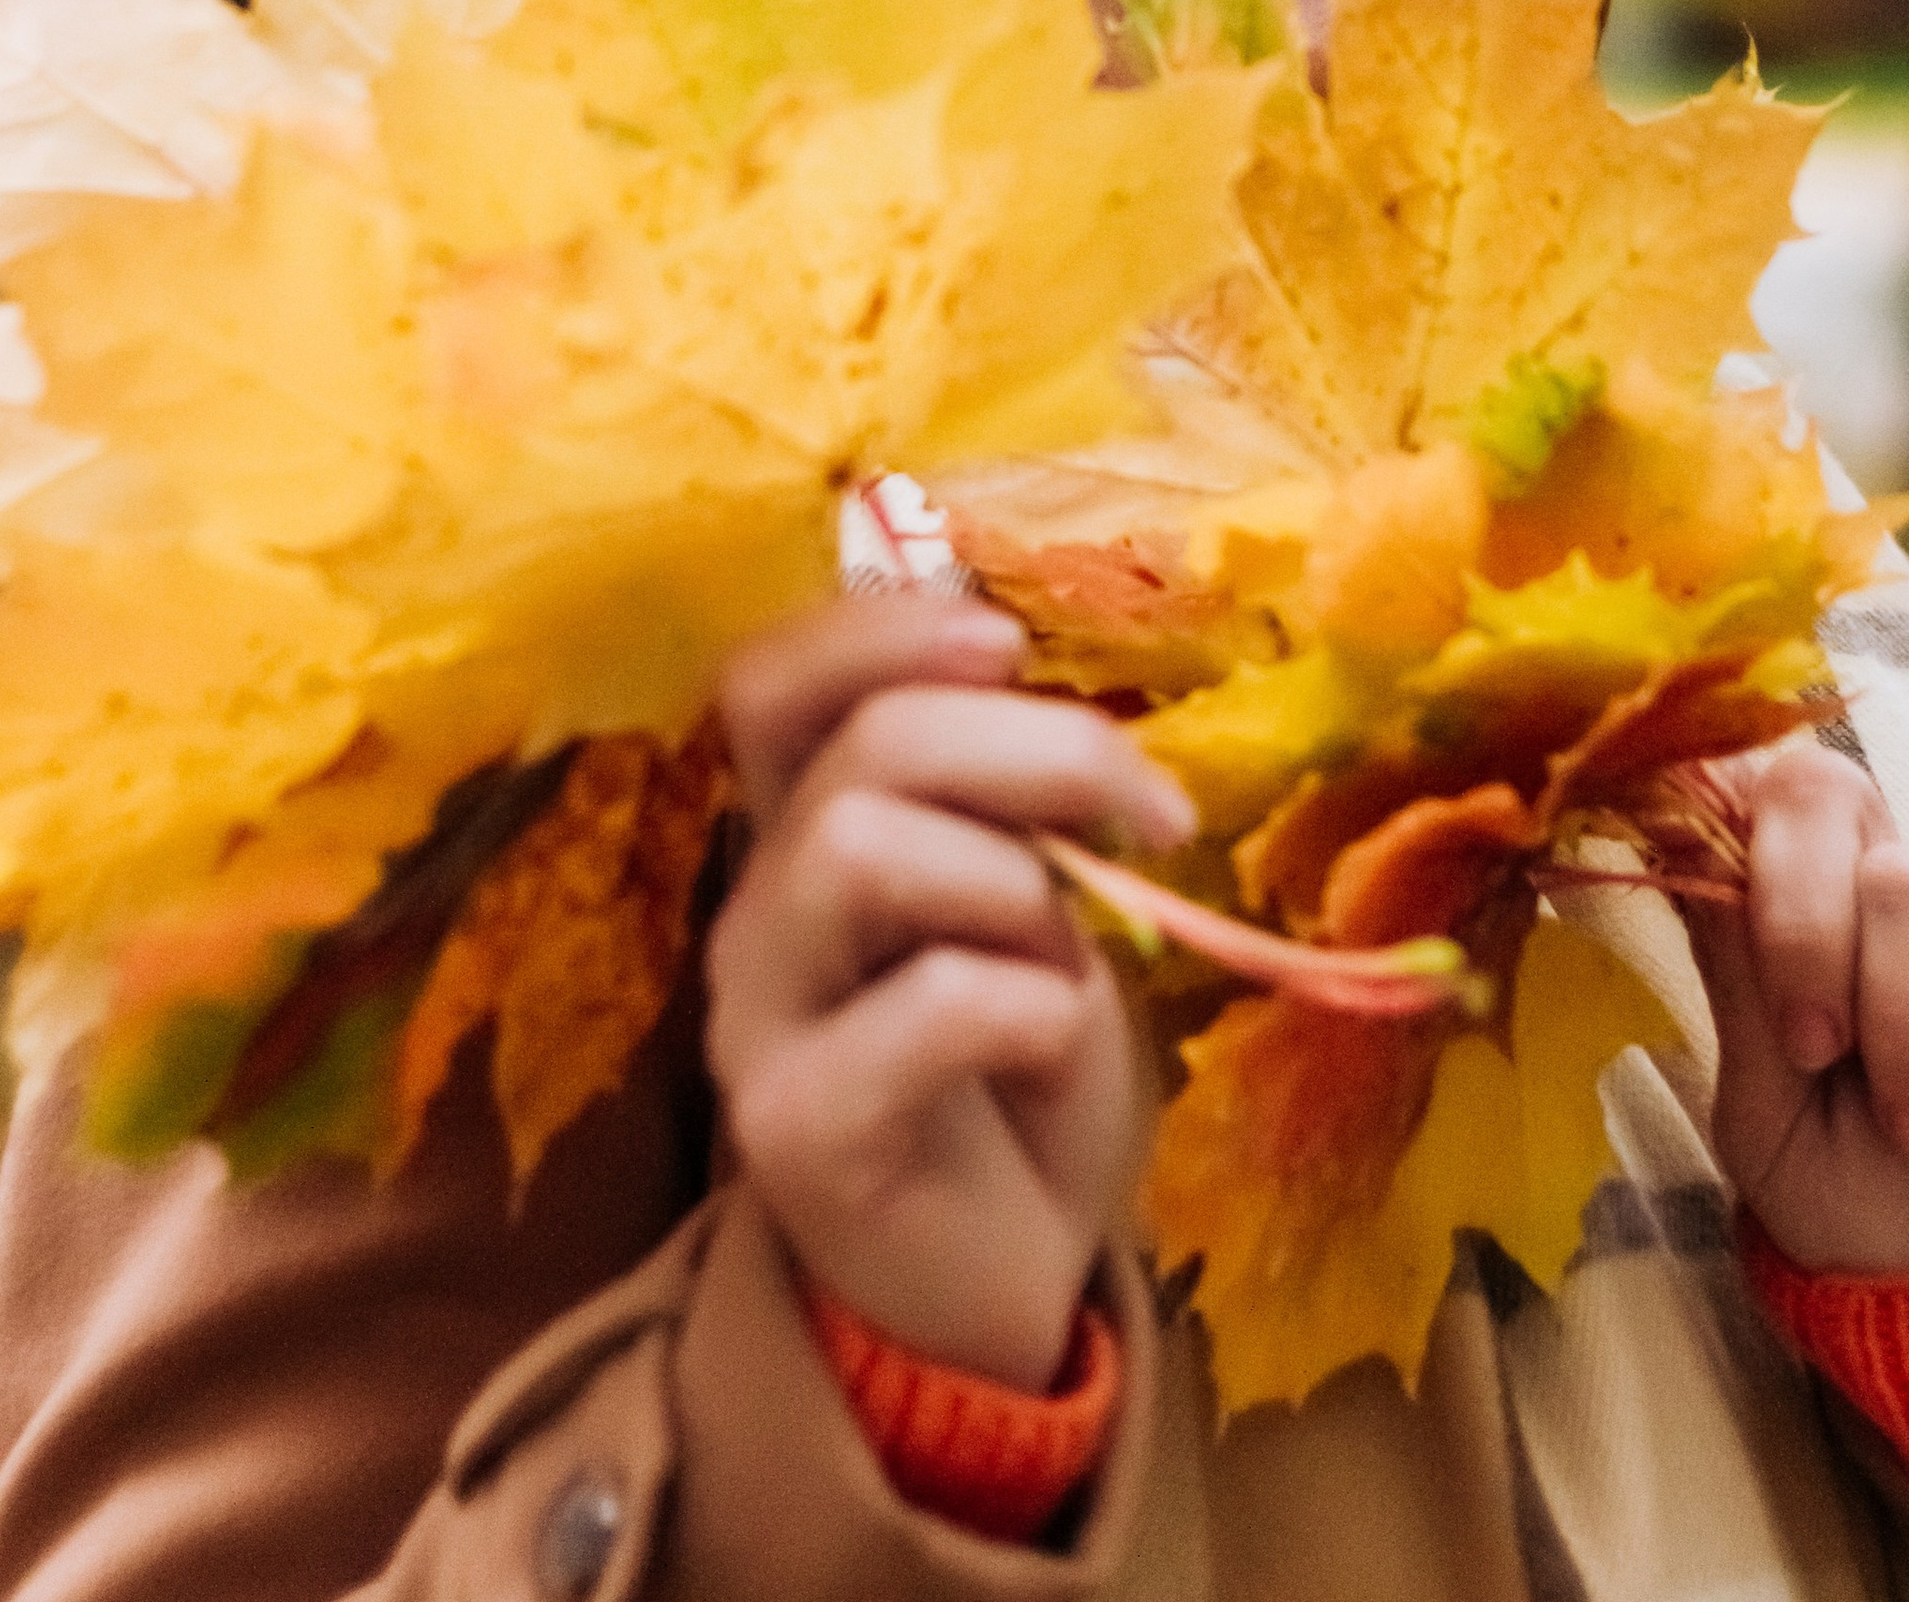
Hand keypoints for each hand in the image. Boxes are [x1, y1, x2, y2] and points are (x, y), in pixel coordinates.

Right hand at [705, 591, 1191, 1386]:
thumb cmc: (1022, 1064)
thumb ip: (1009, 796)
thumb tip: (1050, 678)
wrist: (999, 1279)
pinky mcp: (798, 1127)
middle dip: (1036, 749)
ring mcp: (761, 1019)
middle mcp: (758, 908)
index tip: (1006, 642)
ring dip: (1012, 880)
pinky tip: (1052, 1038)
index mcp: (806, 828)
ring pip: (858, 848)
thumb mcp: (1032, 894)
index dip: (876, 629)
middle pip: (861, 749)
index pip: (768, 681)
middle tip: (1149, 812)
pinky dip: (1027, 999)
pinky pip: (925, 1004)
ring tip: (1066, 953)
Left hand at [1678, 735, 1908, 1273]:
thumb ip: (1735, 978)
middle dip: (1799, 928)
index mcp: (1799, 904)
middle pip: (1822, 791)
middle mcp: (1886, 882)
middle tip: (1816, 1054)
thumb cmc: (1863, 1203)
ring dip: (1894, 1027)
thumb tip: (1683, 836)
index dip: (1726, 836)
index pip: (1751, 789)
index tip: (1726, 942)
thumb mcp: (1765, 1110)